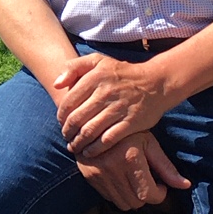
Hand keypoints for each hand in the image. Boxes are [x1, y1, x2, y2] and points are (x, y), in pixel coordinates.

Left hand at [54, 53, 172, 155]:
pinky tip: (89, 152)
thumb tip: (56, 84)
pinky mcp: (131, 123)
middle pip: (77, 118)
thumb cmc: (122, 73)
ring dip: (78, 142)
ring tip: (74, 146)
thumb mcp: (98, 61)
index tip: (61, 122)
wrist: (156, 82)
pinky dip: (95, 149)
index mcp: (95, 77)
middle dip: (67, 131)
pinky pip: (108, 140)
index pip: (69, 101)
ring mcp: (119, 108)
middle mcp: (106, 93)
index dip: (61, 115)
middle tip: (66, 137)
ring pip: (90, 131)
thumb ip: (74, 67)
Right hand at [76, 131, 191, 210]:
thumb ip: (166, 167)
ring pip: (121, 203)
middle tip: (148, 182)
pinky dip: (117, 193)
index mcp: (130, 159)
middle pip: (136, 202)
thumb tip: (185, 186)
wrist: (93, 121)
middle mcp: (112, 169)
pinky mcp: (88, 176)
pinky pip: (108, 197)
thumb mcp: (149, 143)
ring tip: (134, 180)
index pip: (149, 194)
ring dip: (131, 197)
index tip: (161, 186)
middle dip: (146, 196)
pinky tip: (120, 178)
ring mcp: (98, 174)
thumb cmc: (127, 131)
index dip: (159, 194)